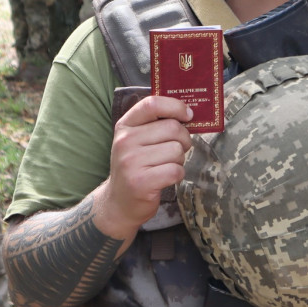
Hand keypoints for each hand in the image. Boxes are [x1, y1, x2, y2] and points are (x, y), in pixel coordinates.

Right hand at [98, 95, 193, 235]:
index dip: (175, 106)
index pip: (152, 104)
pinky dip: (177, 174)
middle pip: (173, 128)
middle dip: (184, 139)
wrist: (119, 203)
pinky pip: (176, 170)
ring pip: (177, 150)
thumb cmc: (136, 166)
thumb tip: (189, 112)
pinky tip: (165, 178)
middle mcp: (125, 141)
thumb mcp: (137, 140)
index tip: (188, 115)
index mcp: (125, 126)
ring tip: (165, 166)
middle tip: (176, 150)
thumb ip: (156, 124)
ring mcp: (130, 162)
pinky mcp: (140, 182)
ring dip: (179, 160)